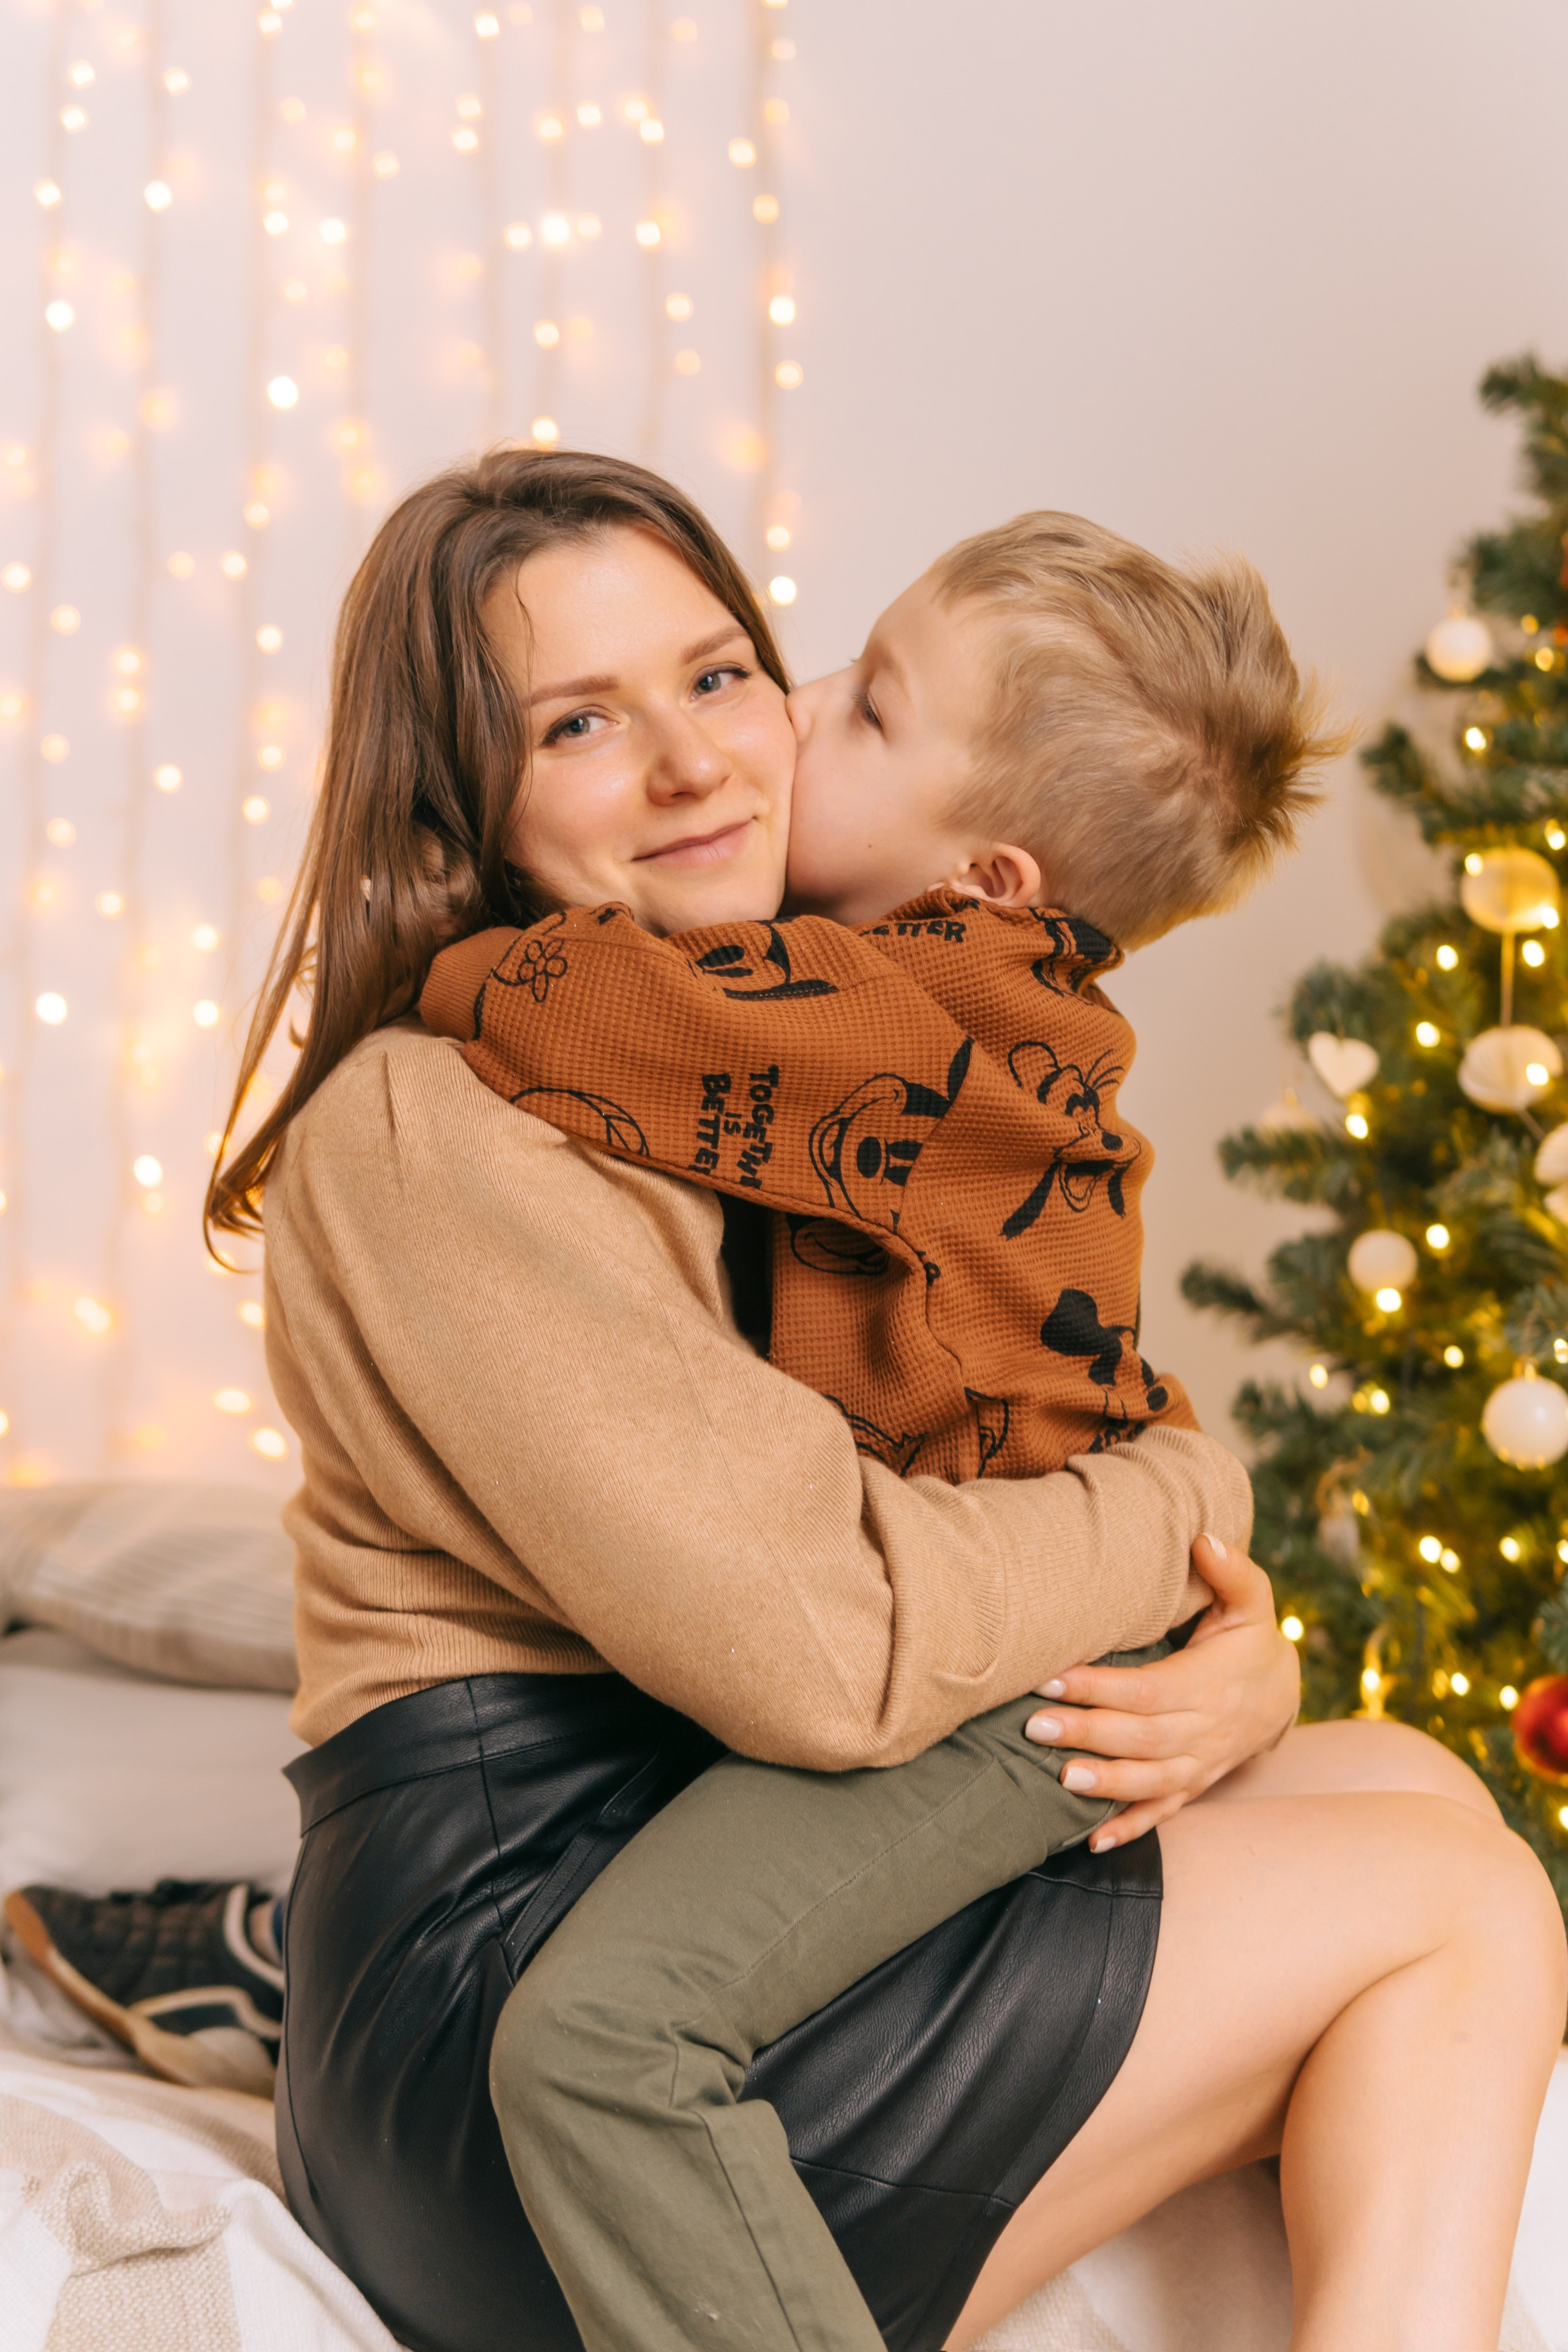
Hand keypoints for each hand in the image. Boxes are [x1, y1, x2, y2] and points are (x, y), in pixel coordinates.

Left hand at [1023, 1534, 1300, 1852]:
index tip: (1051, 1678)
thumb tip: (1203, 1538)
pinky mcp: (1193, 1785)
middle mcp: (1204, 1729)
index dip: (1100, 1687)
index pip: (1148, 1690)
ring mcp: (1199, 1763)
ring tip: (1059, 1780)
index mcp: (1208, 1682)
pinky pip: (1162, 1811)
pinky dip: (1130, 1829)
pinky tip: (1092, 1842)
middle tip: (1034, 1727)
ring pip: (1150, 1780)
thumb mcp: (1252, 1600)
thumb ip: (1231, 1570)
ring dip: (1106, 1785)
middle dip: (1087, 1733)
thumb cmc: (1250, 1638)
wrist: (1283, 1693)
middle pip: (1141, 1737)